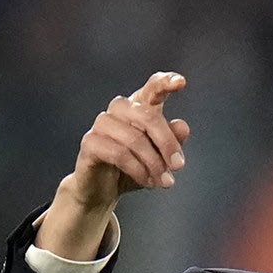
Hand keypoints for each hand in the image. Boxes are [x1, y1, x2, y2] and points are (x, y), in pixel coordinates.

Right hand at [65, 71, 190, 209]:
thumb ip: (172, 141)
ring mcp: (102, 124)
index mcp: (139, 107)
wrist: (101, 189)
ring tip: (164, 181)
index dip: (165, 82)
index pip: (152, 88)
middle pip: (148, 116)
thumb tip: (182, 126)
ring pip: (134, 138)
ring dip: (154, 163)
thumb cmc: (133, 167)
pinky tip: (147, 182)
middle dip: (167, 143)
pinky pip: (120, 154)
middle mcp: (119, 110)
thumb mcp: (159, 157)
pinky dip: (138, 170)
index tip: (181, 82)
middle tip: (179, 166)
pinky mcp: (90, 143)